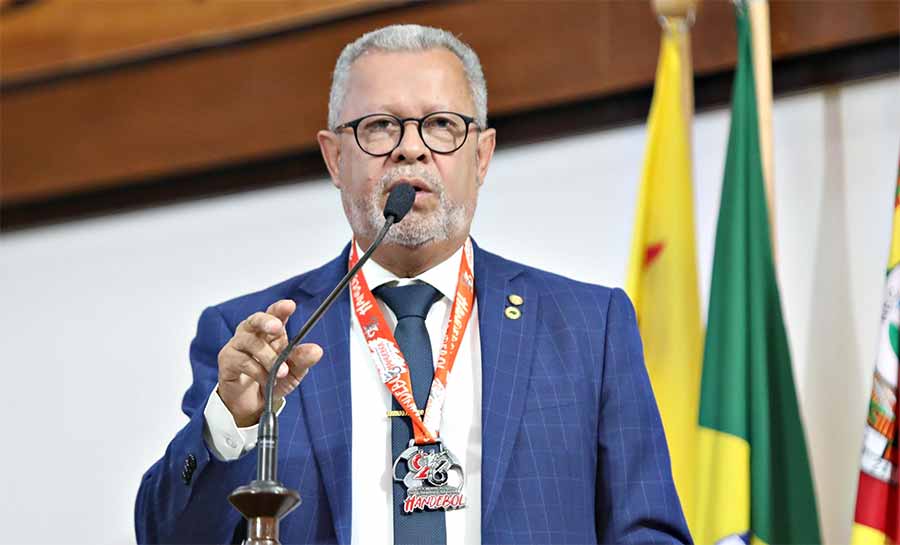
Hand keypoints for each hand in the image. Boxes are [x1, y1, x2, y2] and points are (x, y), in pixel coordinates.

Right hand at [217, 299, 322, 426]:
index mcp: (271, 332)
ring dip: (268, 357)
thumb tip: (317, 350)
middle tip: (278, 327)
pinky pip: (242, 360)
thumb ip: (303, 360)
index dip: (280, 308)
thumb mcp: (293, 372)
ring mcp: (238, 345)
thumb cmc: (273, 380)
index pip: (274, 314)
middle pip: (255, 319)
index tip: (290, 305)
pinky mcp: (227, 360)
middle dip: (267, 321)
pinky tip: (265, 381)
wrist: (253, 404)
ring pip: (251, 342)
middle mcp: (252, 334)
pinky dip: (257, 371)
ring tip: (281, 373)